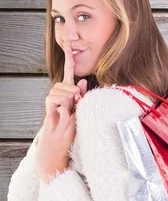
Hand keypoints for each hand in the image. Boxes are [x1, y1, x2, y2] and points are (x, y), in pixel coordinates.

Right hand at [36, 45, 87, 182]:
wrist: (55, 153)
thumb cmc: (69, 136)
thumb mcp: (80, 114)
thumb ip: (82, 98)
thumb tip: (85, 81)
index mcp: (68, 98)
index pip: (68, 77)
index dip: (69, 62)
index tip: (69, 46)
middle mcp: (59, 100)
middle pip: (63, 83)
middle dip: (72, 88)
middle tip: (77, 100)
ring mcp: (53, 106)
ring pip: (58, 90)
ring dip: (67, 96)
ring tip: (70, 108)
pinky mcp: (49, 112)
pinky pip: (54, 100)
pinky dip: (61, 104)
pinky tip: (64, 111)